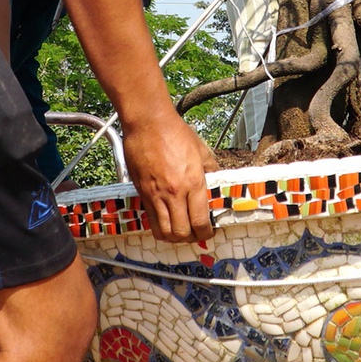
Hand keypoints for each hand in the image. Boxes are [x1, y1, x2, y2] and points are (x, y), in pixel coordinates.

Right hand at [122, 110, 214, 244]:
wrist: (148, 123)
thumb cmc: (175, 133)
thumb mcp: (201, 150)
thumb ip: (211, 170)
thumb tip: (218, 182)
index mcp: (193, 183)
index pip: (200, 222)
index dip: (205, 234)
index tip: (208, 233)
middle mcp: (174, 193)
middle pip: (181, 233)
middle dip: (191, 238)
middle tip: (195, 234)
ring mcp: (155, 195)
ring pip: (163, 231)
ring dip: (173, 237)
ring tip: (179, 232)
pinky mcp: (142, 192)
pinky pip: (150, 219)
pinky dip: (158, 227)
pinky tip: (165, 222)